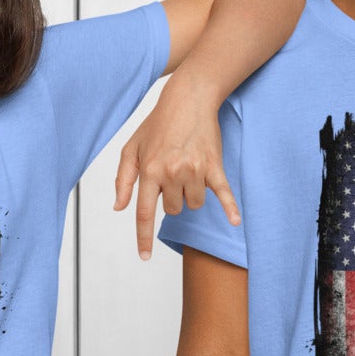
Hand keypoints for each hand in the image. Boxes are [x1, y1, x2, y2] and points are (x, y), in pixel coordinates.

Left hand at [114, 76, 238, 260]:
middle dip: (171, 199)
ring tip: (188, 170)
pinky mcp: (214, 166)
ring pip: (193, 204)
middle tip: (172, 175)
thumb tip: (119, 208)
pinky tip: (235, 221)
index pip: (143, 212)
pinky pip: (223, 193)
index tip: (144, 257)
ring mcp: (194, 170)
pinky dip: (230, 208)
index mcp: (149, 170)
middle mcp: (171, 172)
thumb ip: (123, 180)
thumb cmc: (157, 124)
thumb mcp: (131, 149)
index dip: (144, 238)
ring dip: (190, 195)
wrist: (188, 99)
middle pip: (172, 210)